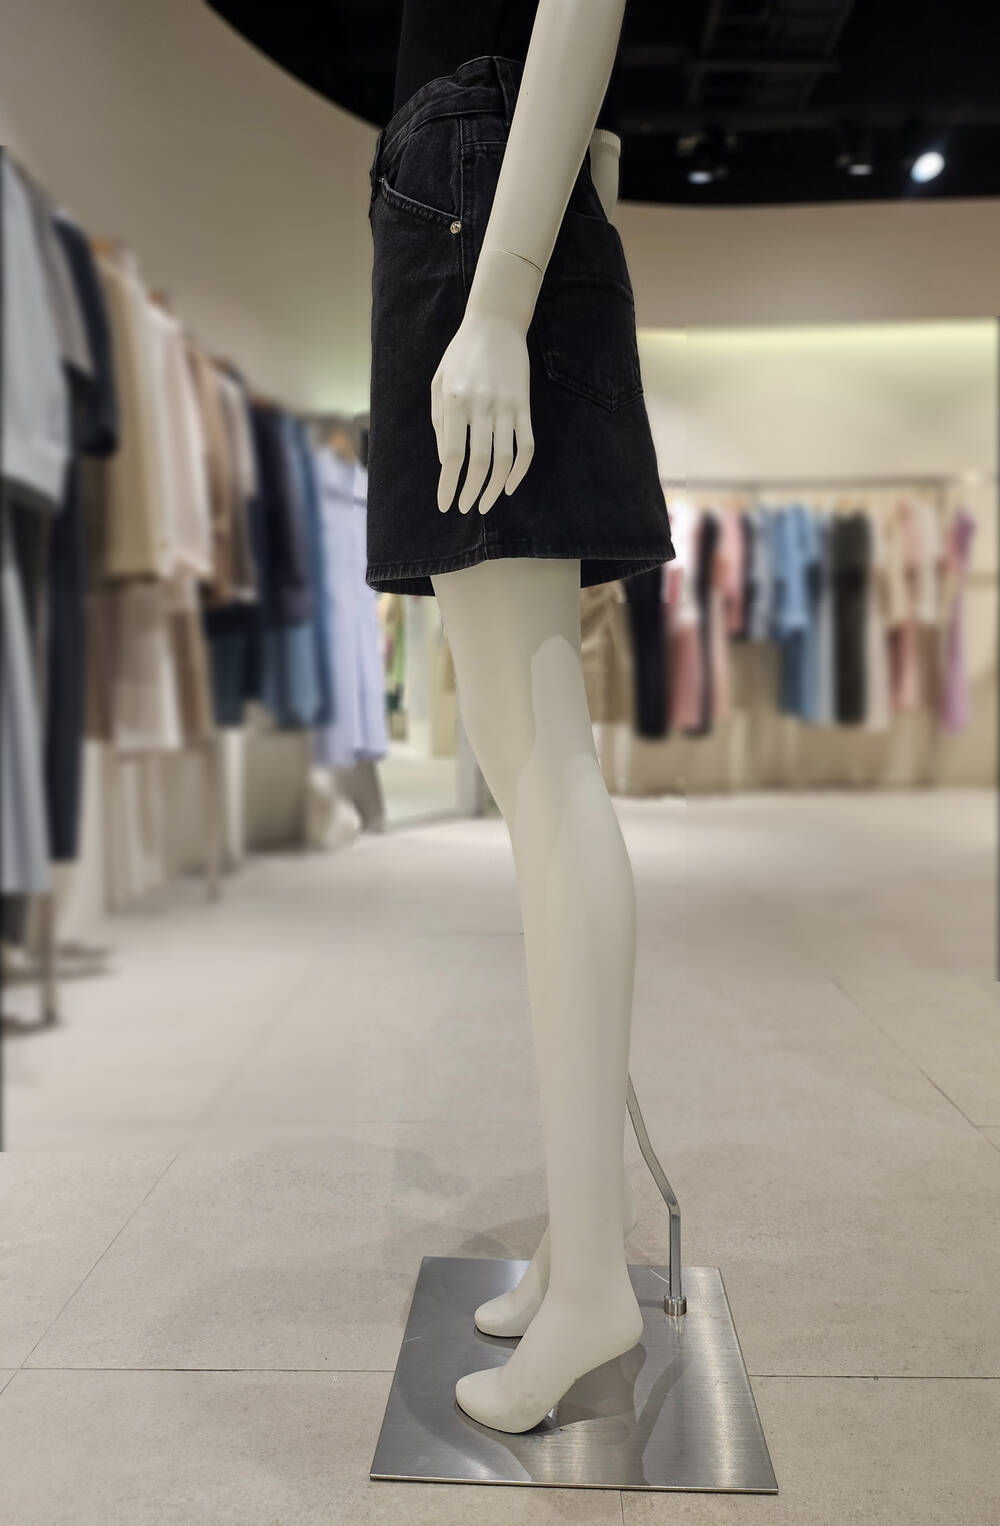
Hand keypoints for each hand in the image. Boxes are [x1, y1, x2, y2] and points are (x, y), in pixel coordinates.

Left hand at [430, 311, 534, 514]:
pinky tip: (510, 486)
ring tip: (486, 504)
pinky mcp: (524, 405)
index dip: (449, 484)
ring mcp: (507, 406)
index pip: (453, 455)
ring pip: (504, 459)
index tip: (446, 505)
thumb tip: (447, 462)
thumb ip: (440, 423)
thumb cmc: (460, 354)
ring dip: (494, 487)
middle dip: (471, 492)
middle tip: (465, 508)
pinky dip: (521, 470)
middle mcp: (482, 406)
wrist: (495, 323)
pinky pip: (526, 445)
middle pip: (479, 462)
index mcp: (454, 401)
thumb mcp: (438, 383)